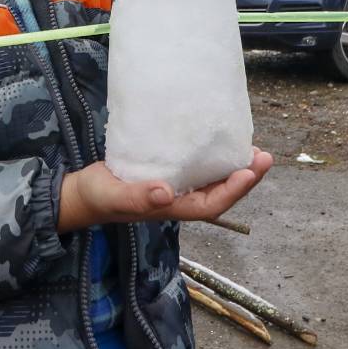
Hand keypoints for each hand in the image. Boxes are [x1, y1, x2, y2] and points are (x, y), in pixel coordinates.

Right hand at [56, 148, 272, 232]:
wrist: (83, 193)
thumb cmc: (98, 197)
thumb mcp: (113, 196)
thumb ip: (137, 197)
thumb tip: (166, 193)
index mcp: (172, 207)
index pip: (212, 204)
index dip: (234, 190)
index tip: (250, 171)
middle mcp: (180, 198)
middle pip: (221, 192)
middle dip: (245, 177)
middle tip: (264, 156)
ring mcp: (175, 186)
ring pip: (214, 180)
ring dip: (235, 167)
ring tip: (252, 149)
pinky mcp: (168, 171)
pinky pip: (199, 167)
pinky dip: (214, 157)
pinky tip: (218, 141)